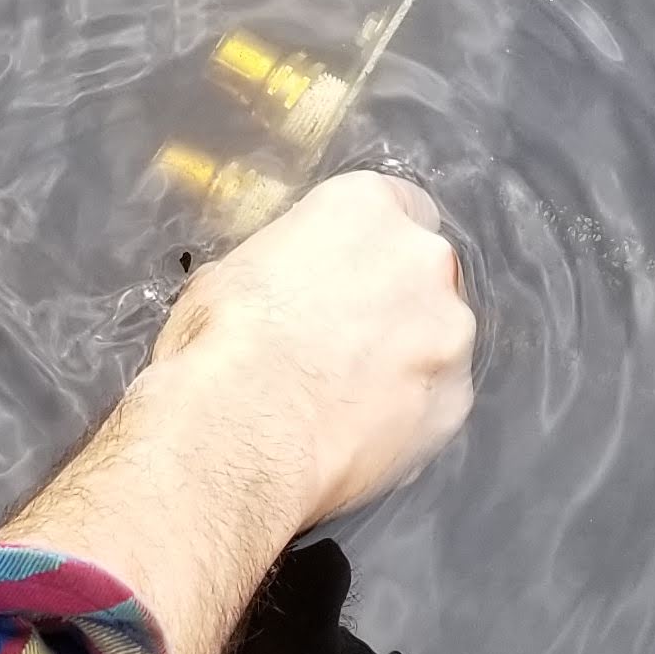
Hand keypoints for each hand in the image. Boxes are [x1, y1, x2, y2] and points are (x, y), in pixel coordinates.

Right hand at [2, 169, 475, 653]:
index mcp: (364, 208)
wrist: (228, 433)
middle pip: (419, 277)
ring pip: (433, 343)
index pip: (384, 217)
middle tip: (329, 361)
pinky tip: (347, 445)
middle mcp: (424, 258)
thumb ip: (262, 279)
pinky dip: (401, 424)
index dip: (354, 263)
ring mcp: (446, 333)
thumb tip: (245, 298)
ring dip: (397, 372)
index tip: (331, 299)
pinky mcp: (450, 405)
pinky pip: (432, 404)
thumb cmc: (204, 346)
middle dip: (384, 314)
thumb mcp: (219, 285)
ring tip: (332, 414)